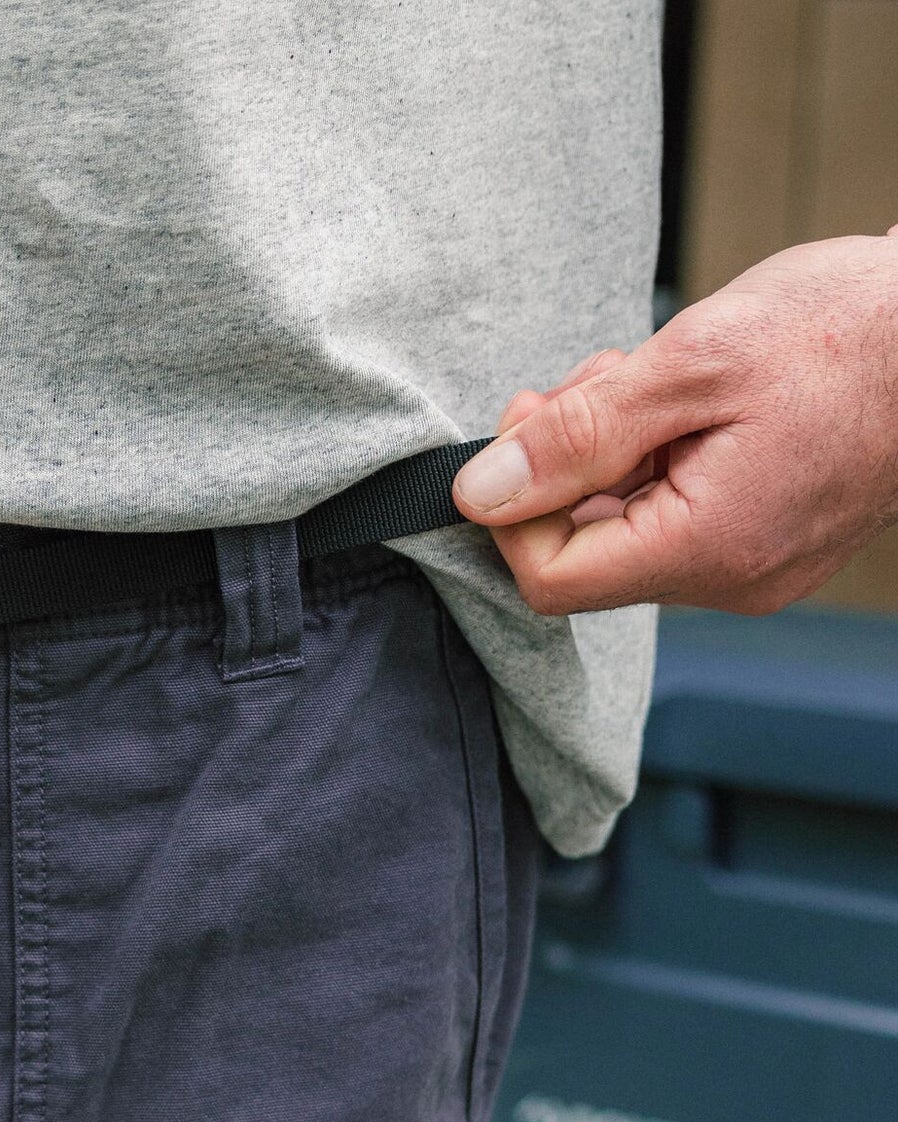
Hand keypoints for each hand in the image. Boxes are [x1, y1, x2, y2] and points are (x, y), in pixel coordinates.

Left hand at [451, 231, 897, 615]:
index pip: (551, 577)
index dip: (512, 507)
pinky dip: (656, 463)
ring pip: (631, 533)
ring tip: (646, 377)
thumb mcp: (694, 362)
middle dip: (564, 469)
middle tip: (591, 379)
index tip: (524, 422)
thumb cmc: (851, 329)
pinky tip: (682, 402)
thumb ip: (578, 434)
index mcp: (707, 549)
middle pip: (587, 556)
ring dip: (608, 457)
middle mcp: (730, 581)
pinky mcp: (771, 542)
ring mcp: (755, 568)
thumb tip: (479, 492)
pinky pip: (679, 521)